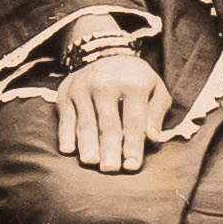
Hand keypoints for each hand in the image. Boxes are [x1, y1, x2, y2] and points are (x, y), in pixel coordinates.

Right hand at [56, 44, 171, 172]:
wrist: (107, 54)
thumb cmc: (136, 81)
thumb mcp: (156, 90)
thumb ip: (156, 114)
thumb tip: (152, 137)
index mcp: (133, 84)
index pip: (134, 121)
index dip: (133, 145)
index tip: (132, 166)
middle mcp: (106, 83)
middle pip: (108, 123)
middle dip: (110, 148)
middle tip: (110, 169)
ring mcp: (83, 87)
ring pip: (86, 122)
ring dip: (88, 144)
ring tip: (90, 163)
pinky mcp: (66, 92)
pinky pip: (66, 117)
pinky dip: (66, 134)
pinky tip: (68, 150)